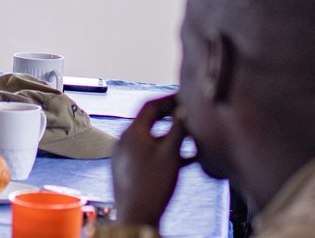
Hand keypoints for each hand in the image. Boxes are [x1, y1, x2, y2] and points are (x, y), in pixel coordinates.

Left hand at [112, 94, 194, 228]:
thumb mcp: (170, 154)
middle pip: (150, 121)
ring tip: (190, 138)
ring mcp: (124, 157)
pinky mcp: (128, 171)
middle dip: (170, 117)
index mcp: (132, 133)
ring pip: (151, 139)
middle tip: (188, 113)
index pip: (150, 106)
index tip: (184, 96)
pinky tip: (184, 159)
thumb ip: (178, 129)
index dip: (169, 99)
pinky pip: (148, 154)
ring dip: (170, 136)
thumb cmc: (152, 187)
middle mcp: (124, 142)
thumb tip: (184, 109)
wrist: (136, 219)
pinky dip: (164, 152)